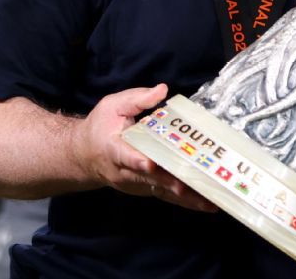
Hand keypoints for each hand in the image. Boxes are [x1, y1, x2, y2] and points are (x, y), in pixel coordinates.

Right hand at [76, 84, 214, 211]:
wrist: (85, 156)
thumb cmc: (100, 128)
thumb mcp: (112, 106)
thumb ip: (136, 99)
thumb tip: (162, 90)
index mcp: (114, 149)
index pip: (126, 156)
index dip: (138, 161)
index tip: (150, 164)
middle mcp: (125, 172)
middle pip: (151, 178)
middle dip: (171, 183)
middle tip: (190, 186)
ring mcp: (137, 184)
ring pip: (163, 191)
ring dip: (186, 198)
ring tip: (210, 202)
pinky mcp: (147, 189)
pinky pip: (168, 196)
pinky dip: (188, 202)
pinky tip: (208, 205)